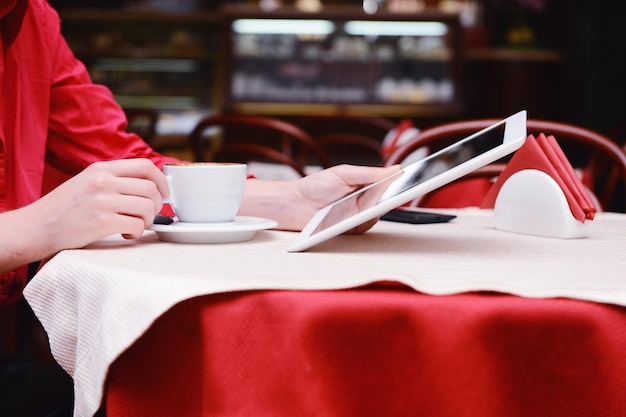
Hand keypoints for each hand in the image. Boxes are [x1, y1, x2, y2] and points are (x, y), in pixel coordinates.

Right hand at [22, 159, 165, 257]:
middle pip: (150, 188)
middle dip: (158, 204)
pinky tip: (126, 234)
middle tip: (149, 215)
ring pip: (147, 207)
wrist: (36, 227)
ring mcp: (102, 201)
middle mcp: (103, 181)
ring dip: (148, 220)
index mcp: (101, 169)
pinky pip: (137, 226)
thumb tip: (150, 184)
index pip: (145, 165)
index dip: (162, 180)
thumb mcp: (87, 181)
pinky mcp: (101, 222)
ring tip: (135, 225)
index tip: (165, 193)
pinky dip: (137, 233)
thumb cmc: (65, 208)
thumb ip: (114, 179)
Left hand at [239, 164, 400, 231]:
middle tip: (399, 191)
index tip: (416, 179)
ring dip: (375, 209)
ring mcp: (357, 217)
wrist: (292, 204)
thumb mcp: (343, 173)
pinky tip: (357, 216)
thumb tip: (395, 169)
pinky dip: (361, 222)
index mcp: (365, 185)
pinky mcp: (349, 230)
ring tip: (376, 201)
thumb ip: (369, 173)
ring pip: (376, 216)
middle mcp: (364, 202)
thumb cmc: (315, 186)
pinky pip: (363, 228)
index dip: (404, 184)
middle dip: (393, 197)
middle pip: (387, 202)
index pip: (389, 185)